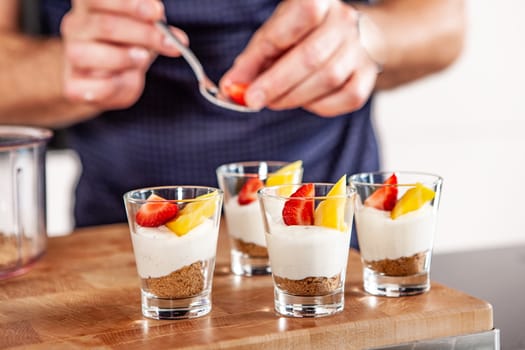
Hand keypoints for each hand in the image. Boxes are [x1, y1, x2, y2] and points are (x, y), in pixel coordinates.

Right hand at [61, 0, 186, 109]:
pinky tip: (124, 80)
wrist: (107, 82)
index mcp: (90, 6)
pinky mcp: (72, 86)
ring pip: (84, 54)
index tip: (157, 13)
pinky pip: (87, 87)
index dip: (129, 4)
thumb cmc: (126, 47)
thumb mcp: (142, 29)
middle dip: (142, 34)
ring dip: (122, 57)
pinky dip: (111, 86)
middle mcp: (76, 27)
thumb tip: (172, 32)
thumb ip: (154, 25)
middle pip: (104, 25)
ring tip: (143, 58)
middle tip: (169, 42)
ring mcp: (71, 56)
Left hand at [220, 0, 381, 116]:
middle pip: (310, 57)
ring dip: (293, 97)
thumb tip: (231, 87)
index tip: (238, 85)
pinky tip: (304, 101)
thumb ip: (253, 60)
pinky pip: (346, 98)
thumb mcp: (275, 36)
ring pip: (328, 79)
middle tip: (253, 100)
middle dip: (276, 84)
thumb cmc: (304, 36)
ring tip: (274, 101)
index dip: (260, 58)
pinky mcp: (368, 75)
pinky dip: (319, 106)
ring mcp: (360, 48)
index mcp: (317, 1)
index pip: (288, 27)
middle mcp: (343, 20)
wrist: (350, 38)